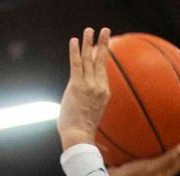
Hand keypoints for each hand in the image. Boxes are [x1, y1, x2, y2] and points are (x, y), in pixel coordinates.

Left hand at [58, 27, 111, 150]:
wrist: (78, 137)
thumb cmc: (84, 134)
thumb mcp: (93, 122)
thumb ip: (94, 118)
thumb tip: (98, 141)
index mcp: (104, 94)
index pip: (102, 71)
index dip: (102, 58)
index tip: (102, 47)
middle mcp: (98, 87)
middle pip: (100, 61)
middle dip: (102, 44)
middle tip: (105, 31)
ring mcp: (88, 85)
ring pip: (88, 59)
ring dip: (89, 42)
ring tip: (89, 30)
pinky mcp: (75, 85)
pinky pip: (75, 64)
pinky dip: (74, 51)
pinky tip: (74, 40)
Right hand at [109, 135, 179, 175]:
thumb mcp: (151, 167)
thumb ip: (168, 158)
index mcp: (162, 174)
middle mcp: (155, 172)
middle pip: (171, 156)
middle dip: (179, 143)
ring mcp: (143, 168)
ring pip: (157, 152)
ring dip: (162, 141)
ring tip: (165, 127)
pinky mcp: (132, 164)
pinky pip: (143, 149)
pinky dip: (144, 139)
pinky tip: (139, 128)